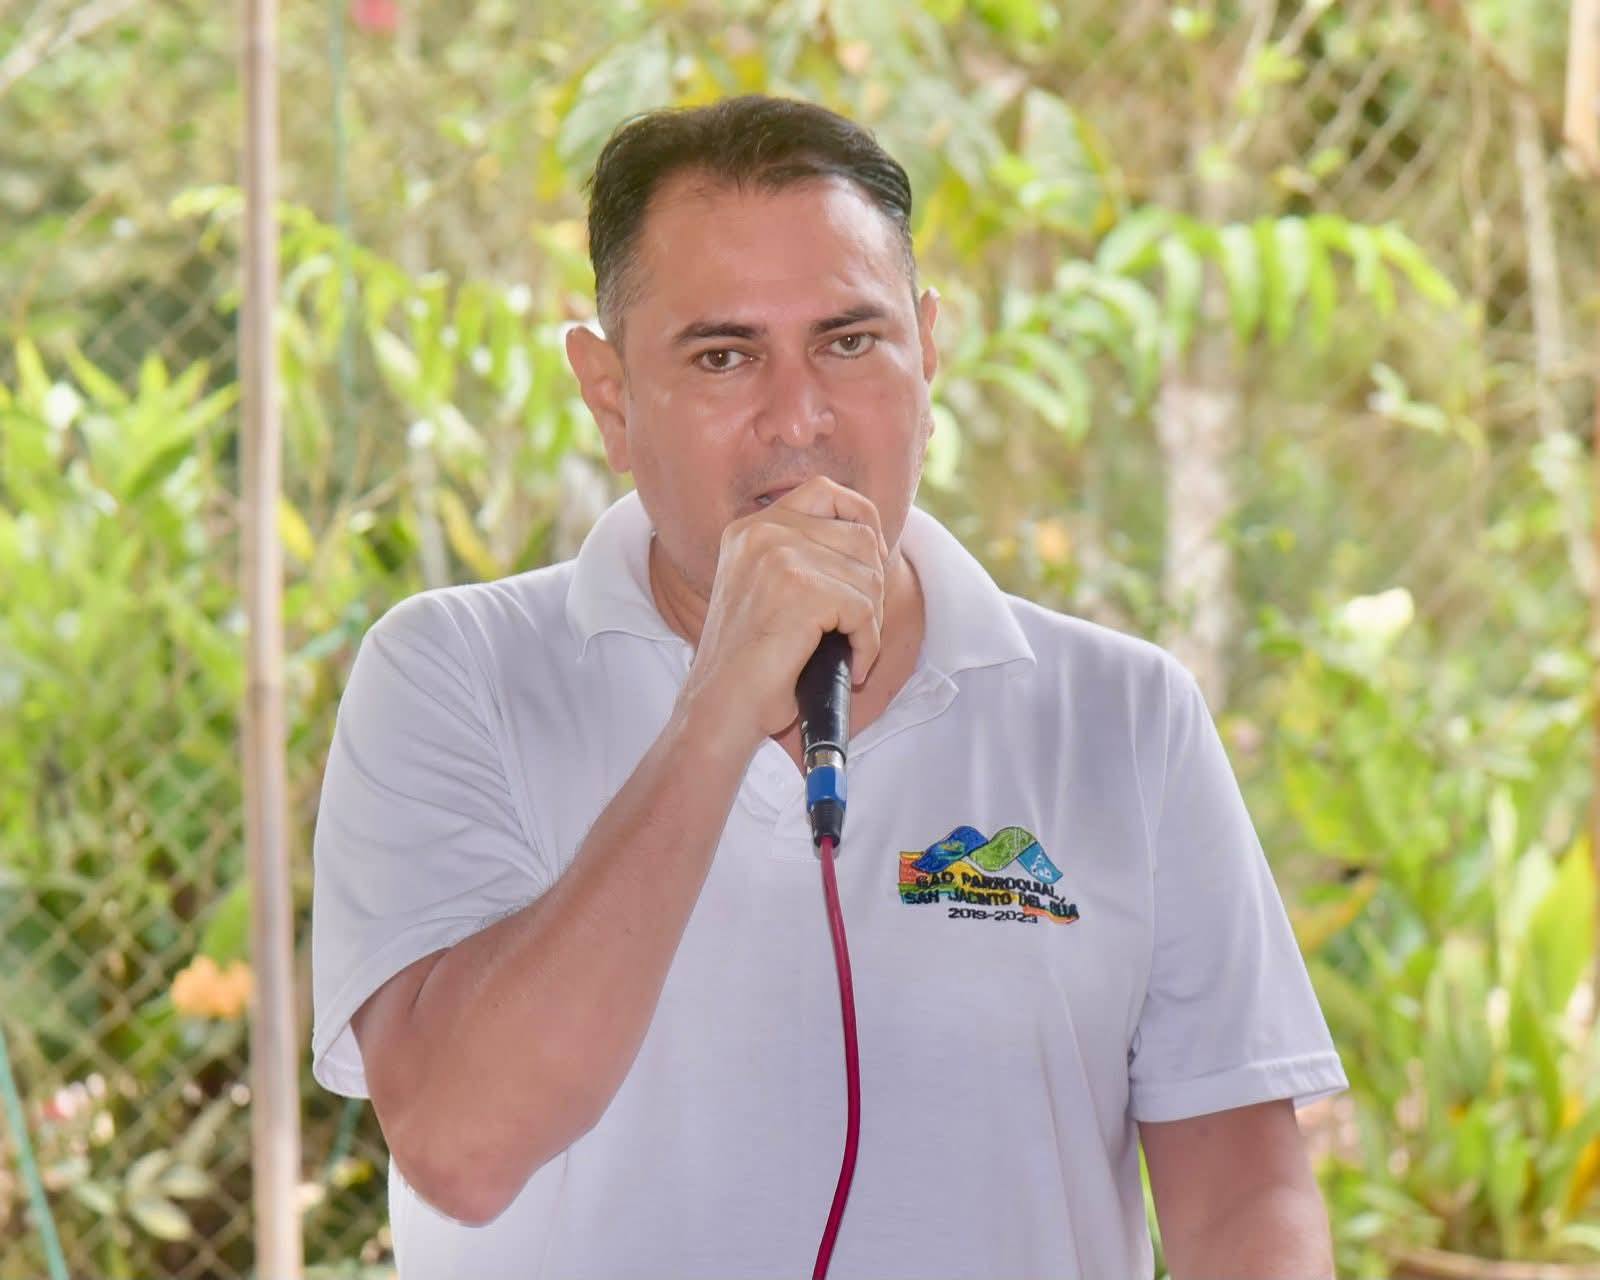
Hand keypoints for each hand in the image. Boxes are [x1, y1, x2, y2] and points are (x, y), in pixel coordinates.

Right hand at [676, 476, 888, 750]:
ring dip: (871, 621)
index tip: (870, 563)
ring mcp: (780, 557)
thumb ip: (803, 556)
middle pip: (860, 536)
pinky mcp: (802, 590)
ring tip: (849, 650)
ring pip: (869, 576)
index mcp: (750, 528)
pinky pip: (866, 610)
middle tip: (858, 626)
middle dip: (872, 585)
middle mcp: (762, 532)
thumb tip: (873, 541)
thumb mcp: (767, 590)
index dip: (862, 521)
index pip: (826, 491)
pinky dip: (869, 645)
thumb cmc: (748, 664)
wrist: (719, 709)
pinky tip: (852, 668)